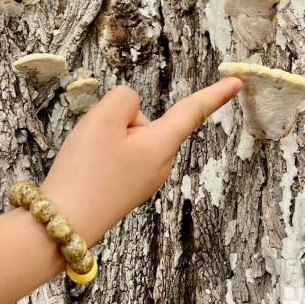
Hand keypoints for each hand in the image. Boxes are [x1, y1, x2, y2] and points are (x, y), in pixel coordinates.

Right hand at [39, 78, 242, 246]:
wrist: (66, 222)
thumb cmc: (86, 170)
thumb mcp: (102, 118)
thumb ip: (125, 98)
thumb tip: (134, 109)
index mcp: (162, 145)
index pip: (192, 111)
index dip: (214, 94)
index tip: (237, 82)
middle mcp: (161, 164)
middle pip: (146, 122)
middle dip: (121, 120)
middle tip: (97, 140)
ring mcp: (145, 179)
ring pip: (131, 138)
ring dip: (110, 138)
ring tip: (90, 157)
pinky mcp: (130, 189)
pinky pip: (122, 155)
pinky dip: (105, 154)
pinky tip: (90, 169)